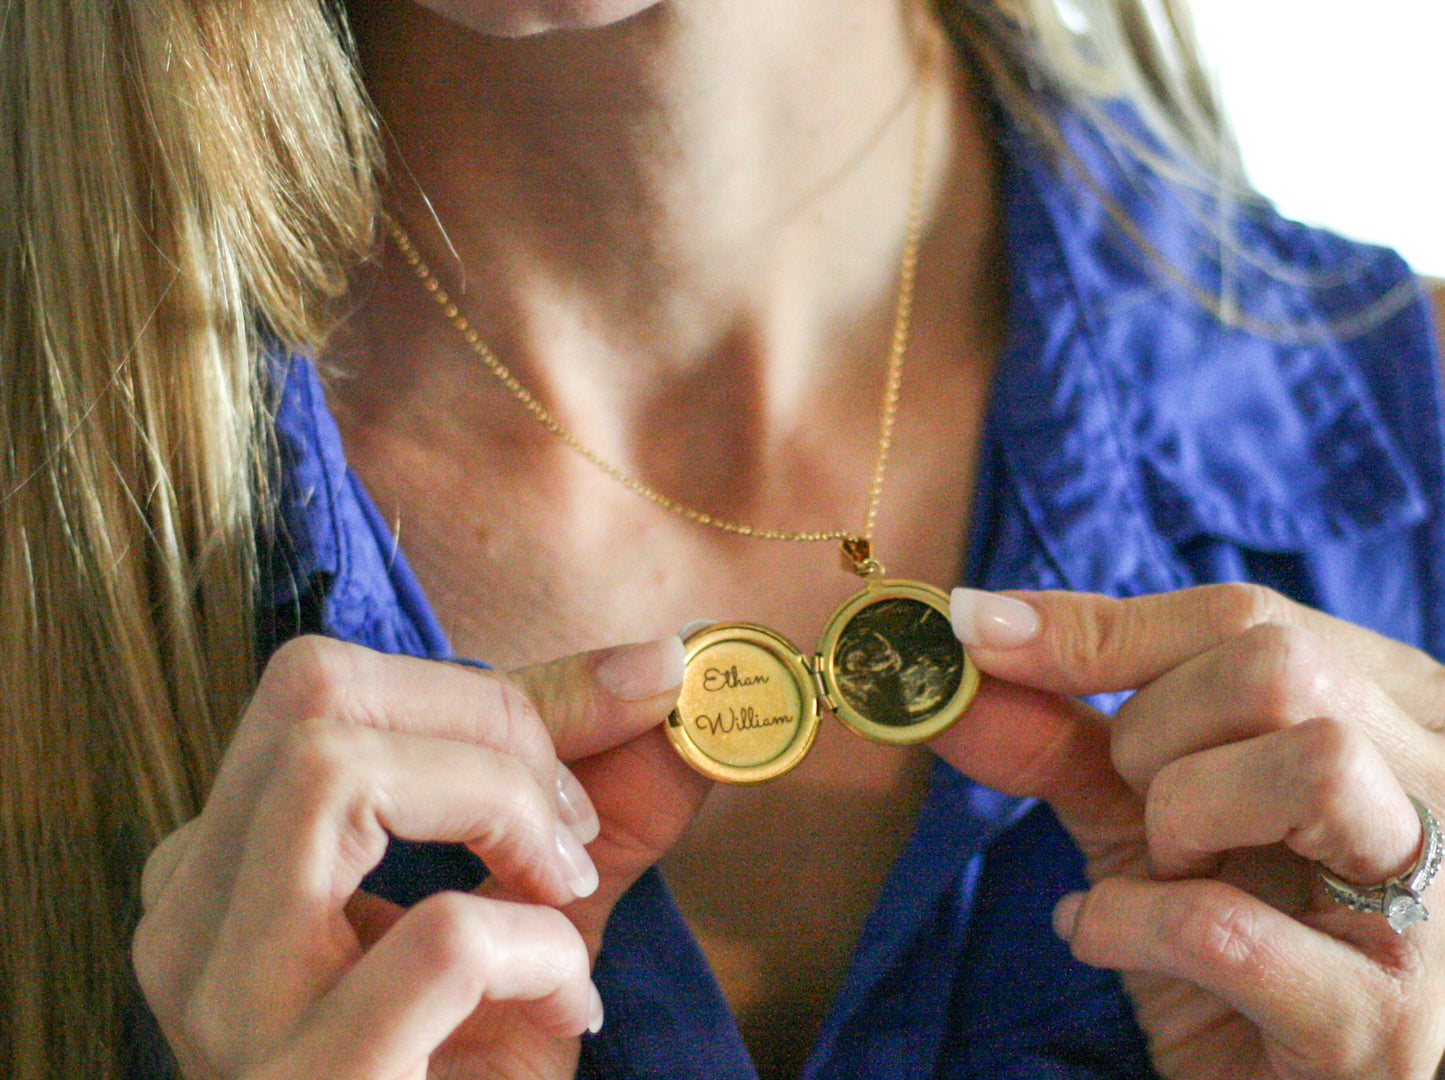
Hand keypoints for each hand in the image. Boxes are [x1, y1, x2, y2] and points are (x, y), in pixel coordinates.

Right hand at [132, 633, 706, 1079]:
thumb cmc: (473, 1070)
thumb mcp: (535, 912)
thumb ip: (594, 795)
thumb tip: (671, 667)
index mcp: (230, 863)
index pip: (326, 687)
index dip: (491, 686)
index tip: (613, 720)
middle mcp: (194, 921)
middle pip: (313, 692)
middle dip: (492, 720)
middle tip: (571, 823)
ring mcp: (232, 1009)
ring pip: (334, 772)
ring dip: (501, 804)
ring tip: (565, 893)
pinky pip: (442, 939)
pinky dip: (542, 947)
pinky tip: (565, 1010)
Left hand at [934, 583, 1444, 1079]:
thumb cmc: (1217, 944)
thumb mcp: (1135, 815)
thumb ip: (1060, 732)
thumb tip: (963, 643)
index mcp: (1387, 715)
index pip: (1247, 615)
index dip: (1098, 627)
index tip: (982, 634)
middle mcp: (1438, 787)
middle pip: (1280, 665)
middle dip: (1154, 729)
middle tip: (1138, 810)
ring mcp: (1434, 905)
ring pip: (1310, 760)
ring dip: (1177, 813)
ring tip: (1160, 871)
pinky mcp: (1391, 1023)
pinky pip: (1225, 926)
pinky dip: (1130, 924)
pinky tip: (1109, 938)